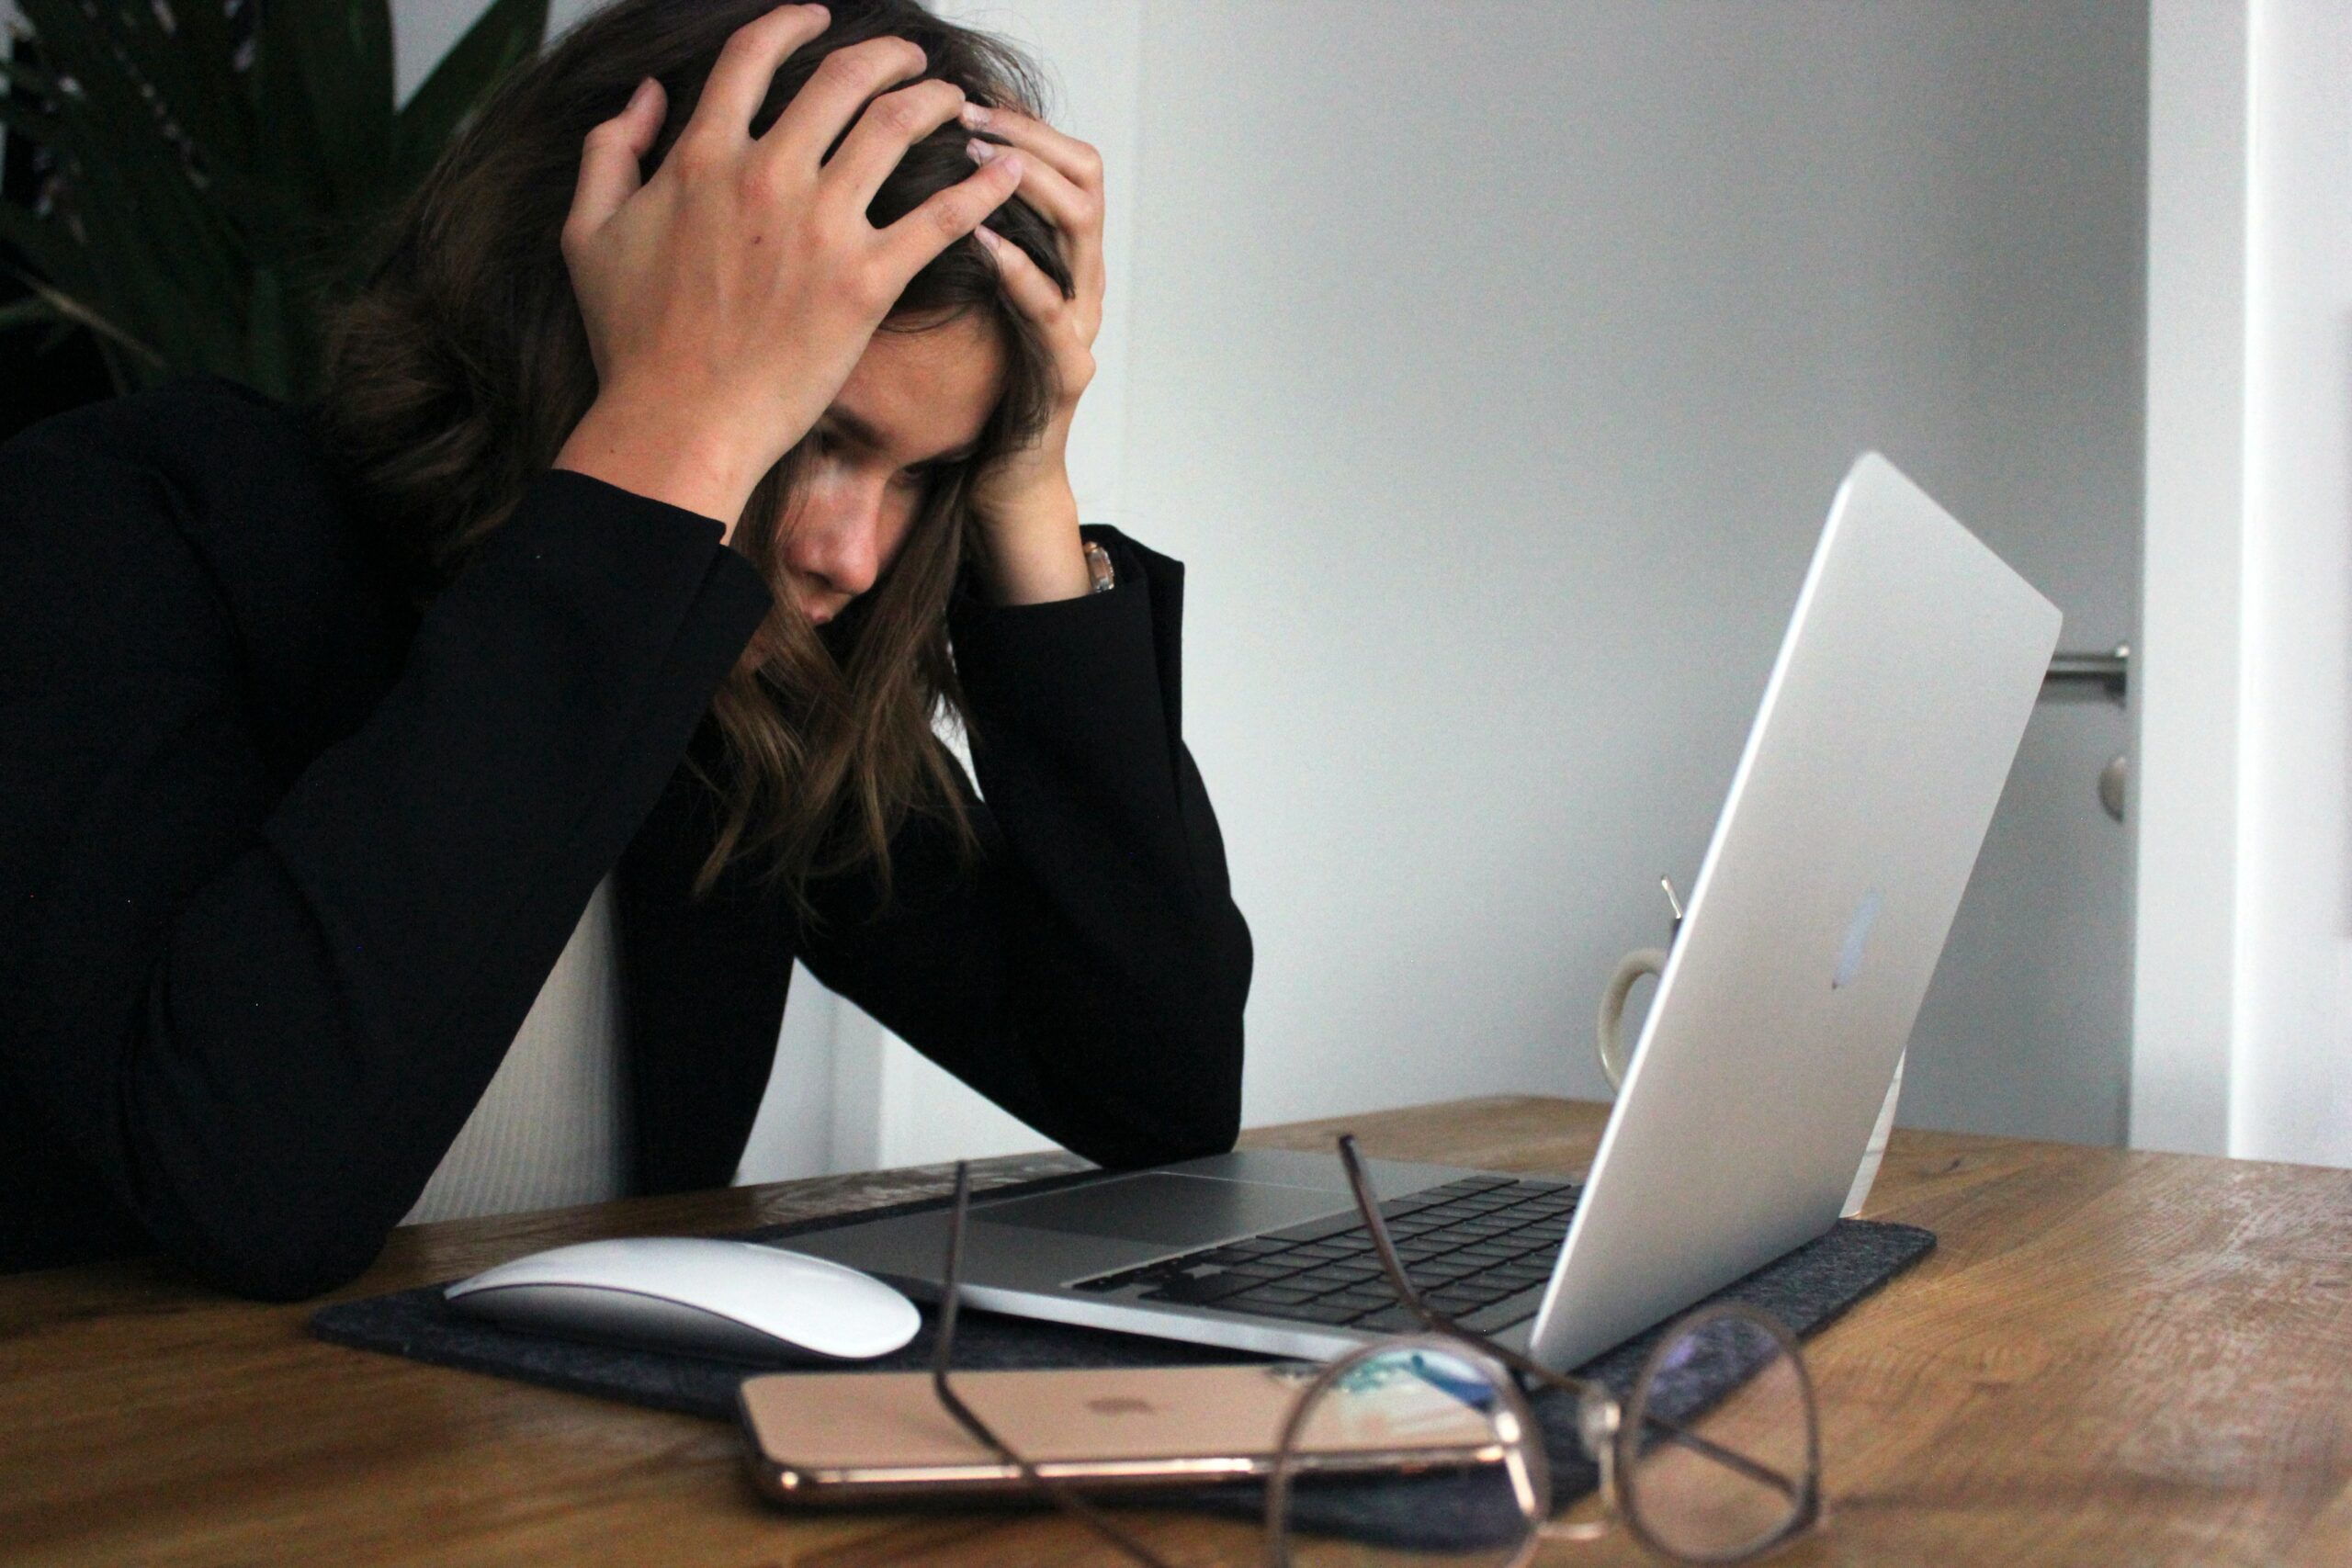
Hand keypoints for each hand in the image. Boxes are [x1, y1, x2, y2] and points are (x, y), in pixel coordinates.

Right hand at [552, 4, 1025, 533]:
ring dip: (935, 101)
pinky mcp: (867, 283)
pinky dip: (982, 187)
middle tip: (910, 58)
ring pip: (897, 128)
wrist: (679, 421)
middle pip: (842, 78)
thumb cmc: (632, 341)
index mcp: (702, 156)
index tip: (818, 19)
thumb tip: (646, 95)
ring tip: (956, 100)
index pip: (754, 56)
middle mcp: (767, 175)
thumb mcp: (588, 233)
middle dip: (887, 55)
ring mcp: (822, 227)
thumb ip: (611, 150)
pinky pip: (941, 218)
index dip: (792, 24)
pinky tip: (1008, 169)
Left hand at [961, 103, 1105, 603]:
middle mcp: (1082, 280)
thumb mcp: (962, 296)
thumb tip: (897, 169)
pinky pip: (1052, 309)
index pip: (1067, 160)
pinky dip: (1019, 269)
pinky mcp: (1068, 372)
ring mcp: (1081, 324)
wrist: (999, 479)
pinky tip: (981, 240)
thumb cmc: (972, 386)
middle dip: (1026, 137)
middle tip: (968, 116)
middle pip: (1084, 177)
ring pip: (1081, 228)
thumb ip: (952, 238)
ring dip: (1026, 184)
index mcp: (1060, 256)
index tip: (968, 96)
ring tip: (973, 160)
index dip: (1024, 122)